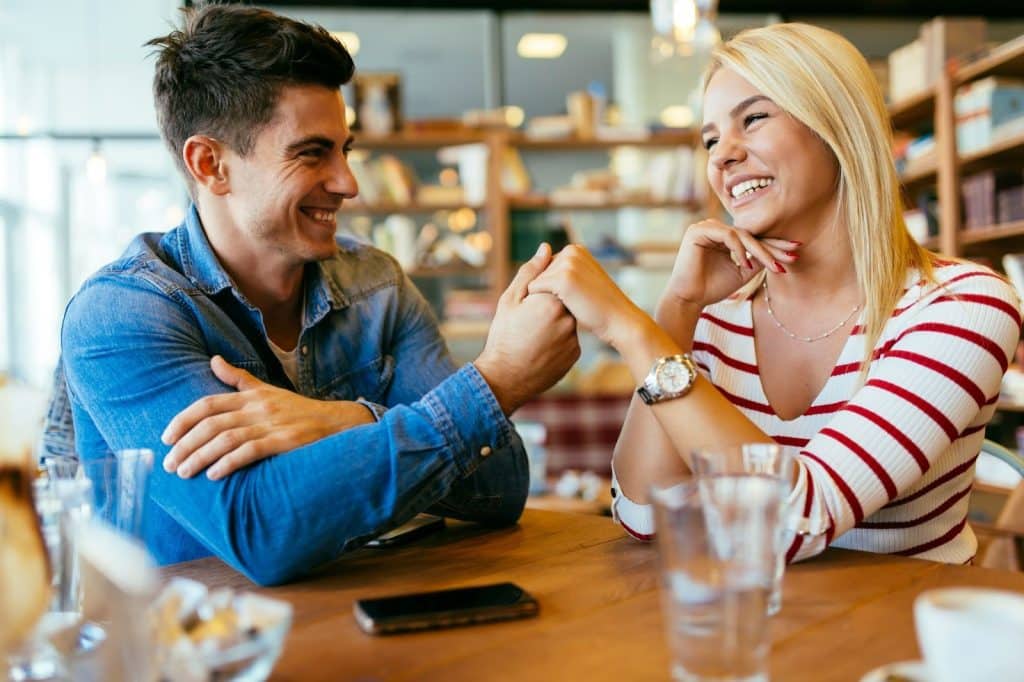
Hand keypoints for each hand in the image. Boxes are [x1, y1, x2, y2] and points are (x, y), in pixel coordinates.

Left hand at [161, 356, 374, 479]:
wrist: (337, 422)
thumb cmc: (298, 410)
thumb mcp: (267, 390)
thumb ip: (238, 379)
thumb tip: (212, 360)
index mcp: (251, 396)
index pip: (208, 404)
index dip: (183, 420)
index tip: (166, 439)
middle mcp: (258, 408)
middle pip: (211, 423)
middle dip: (186, 444)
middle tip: (169, 464)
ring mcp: (272, 424)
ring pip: (226, 438)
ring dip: (201, 456)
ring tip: (184, 472)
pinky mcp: (285, 441)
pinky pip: (250, 451)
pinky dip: (229, 463)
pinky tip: (214, 474)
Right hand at [475, 244, 580, 414]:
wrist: (505, 378)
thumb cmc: (503, 336)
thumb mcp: (510, 300)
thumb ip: (530, 272)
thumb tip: (545, 248)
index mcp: (552, 300)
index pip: (555, 282)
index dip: (538, 292)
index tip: (526, 305)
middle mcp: (568, 317)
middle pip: (562, 301)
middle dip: (547, 307)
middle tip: (528, 322)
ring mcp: (574, 337)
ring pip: (566, 321)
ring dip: (552, 324)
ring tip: (532, 337)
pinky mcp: (575, 354)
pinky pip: (568, 339)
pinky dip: (557, 341)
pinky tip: (539, 349)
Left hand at [526, 244, 646, 347]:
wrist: (620, 321)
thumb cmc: (600, 307)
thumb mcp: (582, 281)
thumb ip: (564, 271)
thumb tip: (543, 255)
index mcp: (575, 250)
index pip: (545, 267)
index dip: (552, 288)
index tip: (571, 297)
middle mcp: (571, 251)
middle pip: (537, 273)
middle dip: (546, 292)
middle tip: (570, 304)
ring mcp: (567, 264)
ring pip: (533, 281)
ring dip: (542, 298)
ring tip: (567, 307)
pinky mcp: (562, 279)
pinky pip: (532, 289)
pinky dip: (538, 303)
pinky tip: (557, 311)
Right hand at [661, 218, 798, 308]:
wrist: (690, 299)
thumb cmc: (713, 288)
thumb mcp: (743, 272)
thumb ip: (758, 259)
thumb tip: (780, 252)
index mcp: (724, 238)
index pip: (753, 238)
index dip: (774, 245)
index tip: (795, 253)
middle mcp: (715, 229)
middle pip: (750, 234)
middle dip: (773, 247)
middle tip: (792, 256)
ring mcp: (706, 227)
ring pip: (742, 234)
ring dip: (760, 250)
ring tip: (773, 267)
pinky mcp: (698, 231)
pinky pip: (727, 235)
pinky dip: (740, 249)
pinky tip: (747, 264)